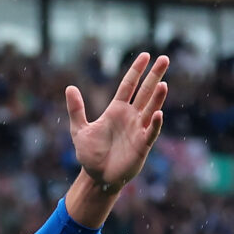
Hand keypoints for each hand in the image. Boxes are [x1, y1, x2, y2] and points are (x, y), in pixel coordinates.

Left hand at [63, 53, 170, 223]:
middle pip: (145, 92)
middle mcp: (130, 117)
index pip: (129, 85)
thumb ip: (76, 110)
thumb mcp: (79, 130)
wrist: (97, 177)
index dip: (137, 71)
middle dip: (154, 76)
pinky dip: (154, 123)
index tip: (146, 56)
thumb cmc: (90, 155)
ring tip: (163, 83)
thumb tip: (69, 87)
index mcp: (116, 110)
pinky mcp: (142, 145)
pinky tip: (157, 113)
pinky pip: (150, 132)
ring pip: (150, 109)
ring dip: (157, 97)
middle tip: (164, 59)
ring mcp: (138, 130)